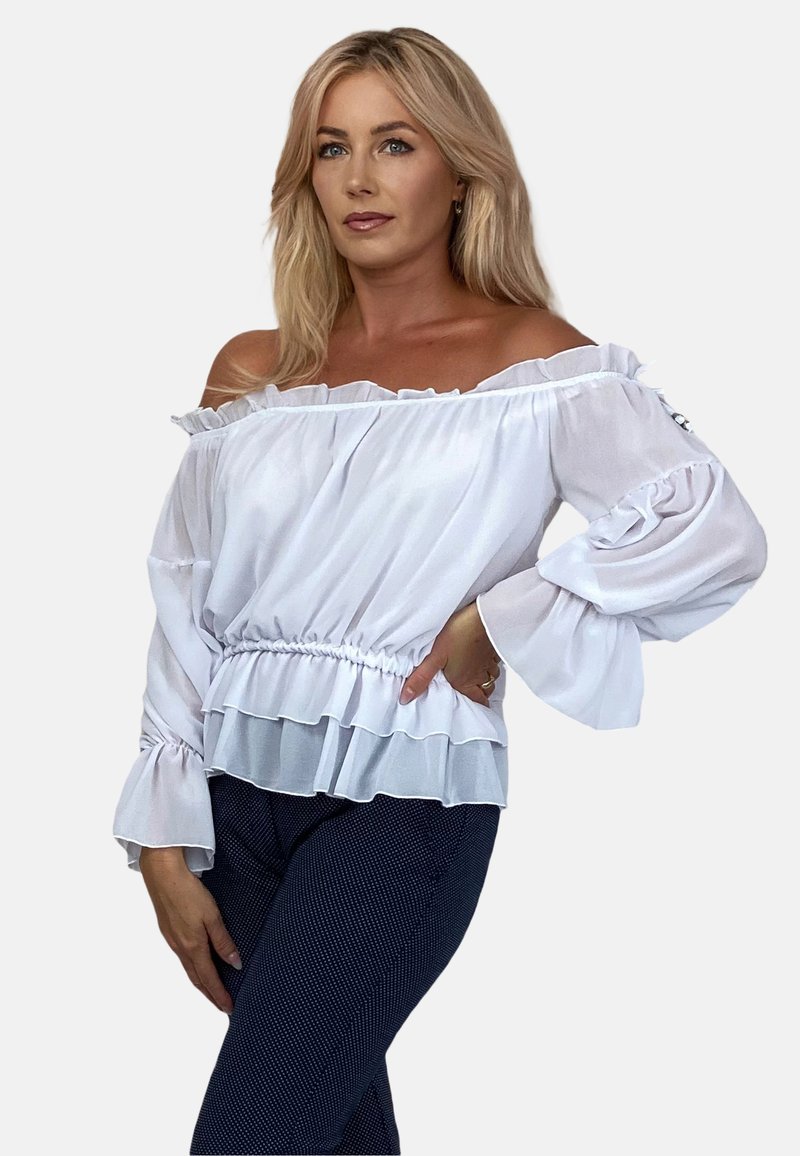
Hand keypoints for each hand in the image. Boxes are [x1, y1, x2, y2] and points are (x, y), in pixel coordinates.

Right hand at [140, 848, 240, 1014]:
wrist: (162, 875)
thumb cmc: (188, 892)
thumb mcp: (212, 916)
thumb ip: (223, 941)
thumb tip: (235, 964)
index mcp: (193, 946)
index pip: (209, 978)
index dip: (219, 995)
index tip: (228, 1008)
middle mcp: (180, 947)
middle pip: (197, 978)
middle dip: (209, 994)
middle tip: (221, 1005)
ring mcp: (172, 940)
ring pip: (188, 968)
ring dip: (201, 982)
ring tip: (212, 989)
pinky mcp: (168, 931)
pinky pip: (182, 957)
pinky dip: (193, 968)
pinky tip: (197, 963)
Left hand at [399, 601, 501, 707]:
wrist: (482, 614)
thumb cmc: (460, 633)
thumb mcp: (434, 657)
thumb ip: (421, 678)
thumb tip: (406, 698)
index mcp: (465, 682)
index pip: (477, 703)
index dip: (475, 707)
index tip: (468, 709)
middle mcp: (480, 675)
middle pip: (484, 692)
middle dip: (478, 694)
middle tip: (467, 691)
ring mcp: (489, 663)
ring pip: (490, 678)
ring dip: (482, 678)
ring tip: (470, 675)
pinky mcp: (493, 650)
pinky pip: (493, 664)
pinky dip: (486, 664)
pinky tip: (477, 657)